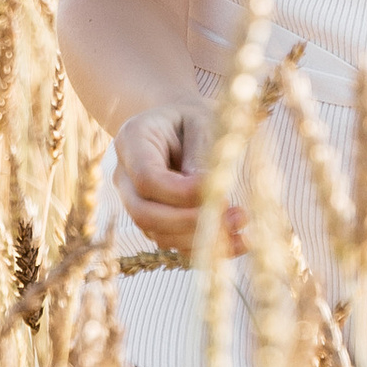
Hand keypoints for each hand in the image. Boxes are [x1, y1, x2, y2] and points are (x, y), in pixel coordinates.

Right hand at [114, 101, 235, 256]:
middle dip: (190, 223)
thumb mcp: (201, 120)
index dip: (182, 194)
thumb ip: (201, 154)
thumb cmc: (192, 117)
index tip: (222, 195)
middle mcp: (125, 175)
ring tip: (241, 226)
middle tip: (234, 218)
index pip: (147, 177)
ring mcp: (134, 201)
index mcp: (132, 139)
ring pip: (158, 234)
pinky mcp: (152, 220)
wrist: (176, 123)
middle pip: (144, 213)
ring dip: (201, 239)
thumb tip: (208, 193)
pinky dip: (203, 249)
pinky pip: (172, 243)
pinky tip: (237, 242)